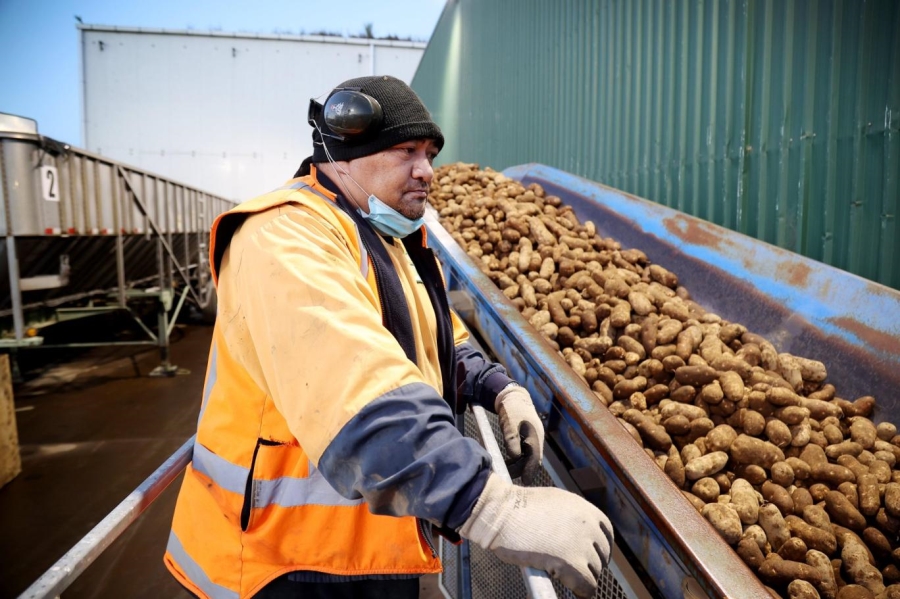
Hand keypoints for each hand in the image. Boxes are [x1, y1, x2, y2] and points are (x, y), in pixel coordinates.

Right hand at [459, 474, 612, 597]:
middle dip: (589, 563)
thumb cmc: (519, 507)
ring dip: (582, 575)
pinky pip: (586, 586)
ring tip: (564, 574)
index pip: (606, 536)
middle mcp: (589, 528)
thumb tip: (574, 534)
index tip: (590, 556)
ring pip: (594, 572)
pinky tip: (574, 591)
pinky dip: (582, 591)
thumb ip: (571, 517)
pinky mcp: (570, 565)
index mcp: (587, 511)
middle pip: (601, 555)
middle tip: (572, 566)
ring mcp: (581, 546)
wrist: (502, 512)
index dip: (597, 549)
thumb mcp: (555, 502)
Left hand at [495, 384, 543, 484]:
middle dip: (523, 469)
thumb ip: (512, 440)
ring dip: (519, 464)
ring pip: (527, 457)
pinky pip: (524, 452)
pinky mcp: (526, 438)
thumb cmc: (512, 409)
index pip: (535, 458)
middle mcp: (536, 439)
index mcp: (535, 436)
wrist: (513, 397)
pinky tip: (508, 461)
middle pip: (532, 460)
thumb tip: (515, 456)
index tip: (525, 481)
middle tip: (510, 477)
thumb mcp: (510, 424)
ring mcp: (532, 439)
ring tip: (507, 470)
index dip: (530, 470)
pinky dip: (517, 459)